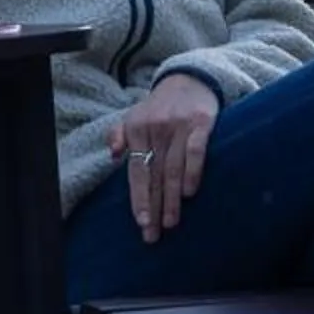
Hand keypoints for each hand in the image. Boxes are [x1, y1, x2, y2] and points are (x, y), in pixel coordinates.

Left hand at [106, 76, 219, 243]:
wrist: (189, 79)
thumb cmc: (159, 106)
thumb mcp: (134, 115)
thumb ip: (120, 135)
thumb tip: (112, 156)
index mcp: (137, 129)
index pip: (136, 171)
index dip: (138, 198)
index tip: (141, 222)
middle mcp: (155, 129)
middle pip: (154, 175)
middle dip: (154, 207)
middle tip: (154, 234)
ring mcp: (178, 126)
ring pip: (173, 168)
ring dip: (172, 199)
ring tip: (171, 222)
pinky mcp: (201, 123)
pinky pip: (195, 151)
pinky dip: (192, 172)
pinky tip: (190, 193)